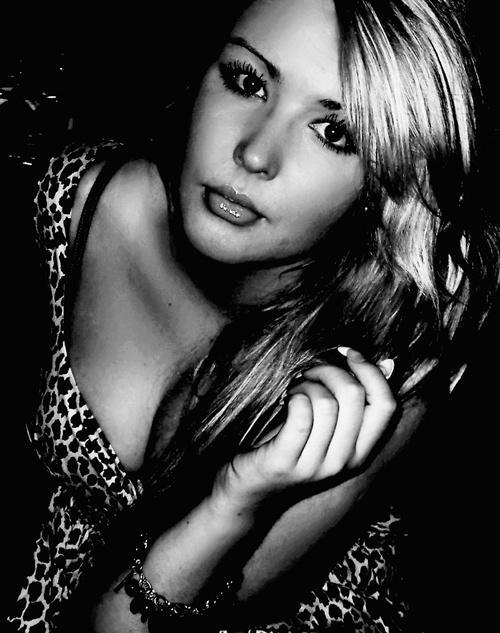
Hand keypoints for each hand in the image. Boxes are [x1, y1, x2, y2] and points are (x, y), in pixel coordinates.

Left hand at [212, 348, 395, 515]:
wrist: (251, 489)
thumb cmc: (290, 445)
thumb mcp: (329, 427)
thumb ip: (356, 402)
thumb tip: (386, 364)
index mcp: (361, 452)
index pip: (386, 405)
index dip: (371, 371)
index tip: (347, 354)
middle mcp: (343, 462)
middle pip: (354, 396)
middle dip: (330, 370)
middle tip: (308, 372)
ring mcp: (315, 465)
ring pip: (326, 403)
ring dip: (307, 384)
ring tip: (294, 389)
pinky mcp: (285, 462)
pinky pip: (300, 416)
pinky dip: (294, 397)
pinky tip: (286, 400)